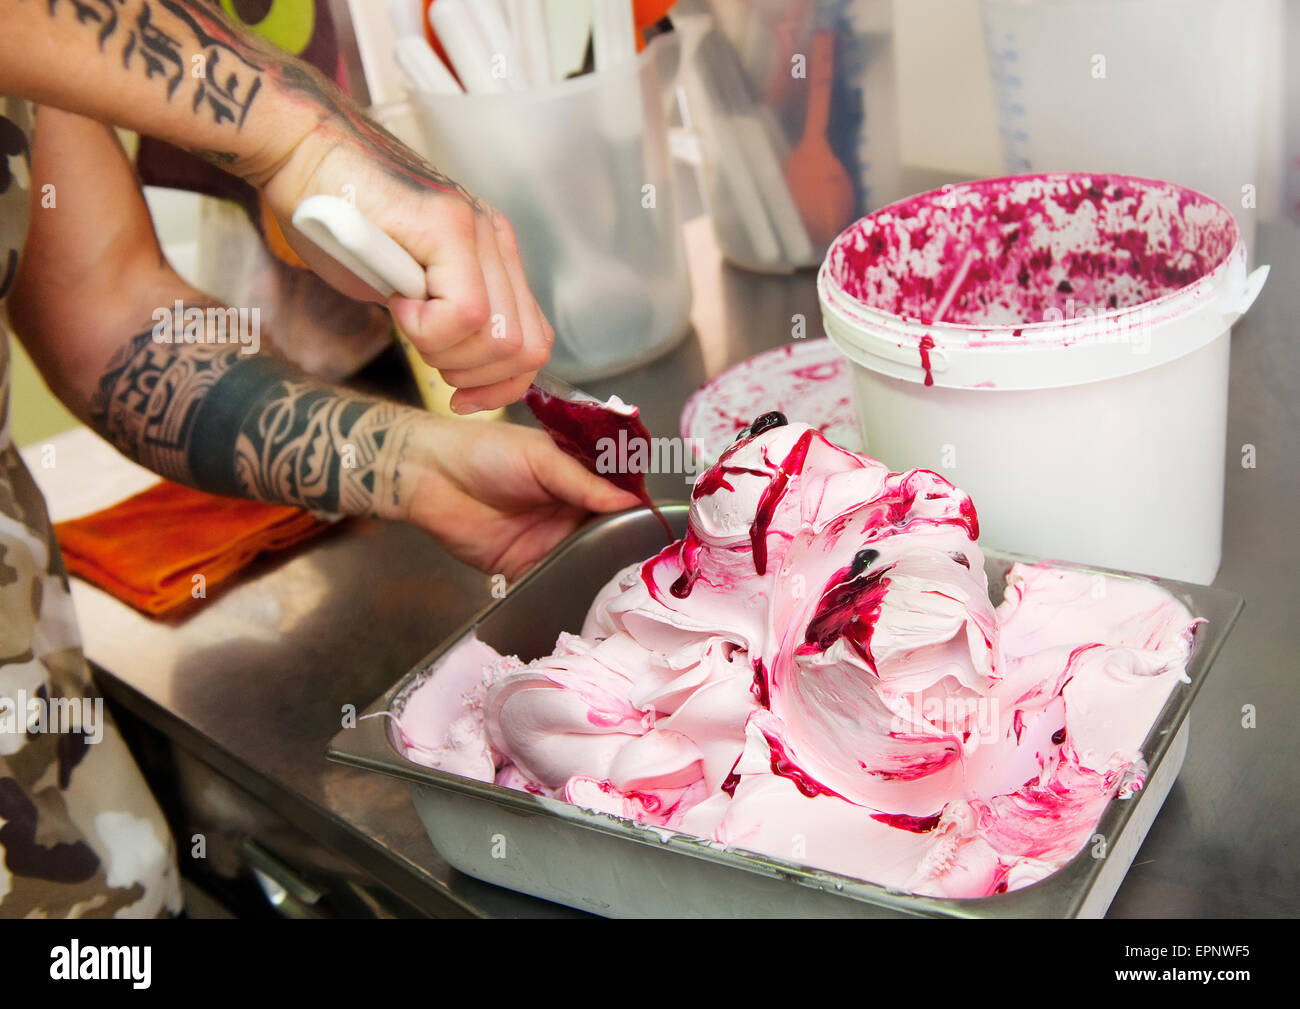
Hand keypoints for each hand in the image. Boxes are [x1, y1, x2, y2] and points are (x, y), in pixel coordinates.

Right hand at [258, 106, 552, 413]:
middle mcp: (495, 242)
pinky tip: (396, 299)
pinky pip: (465, 313)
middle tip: (422, 349)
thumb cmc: (338, 220)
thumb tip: (470, 372)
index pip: (532, 344)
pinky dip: (426, 327)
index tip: (460, 398)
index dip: (501, 387)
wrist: (299, 152)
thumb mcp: (405, 286)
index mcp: (495, 257)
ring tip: (404, 315)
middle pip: (523, 350)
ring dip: (444, 351)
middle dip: (470, 376)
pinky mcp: (449, 226)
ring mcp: (478, 232)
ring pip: (498, 338)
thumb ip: (447, 319)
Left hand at [388, 417, 641, 579]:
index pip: (619, 495)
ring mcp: (551, 540)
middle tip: (651, 559)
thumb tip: (629, 502)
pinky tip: (591, 593)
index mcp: (578, 476)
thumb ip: (584, 483)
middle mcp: (570, 510)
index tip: (660, 525)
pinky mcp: (529, 567)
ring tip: (628, 580)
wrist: (431, 478)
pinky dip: (571, 588)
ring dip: (603, 568)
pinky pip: (557, 581)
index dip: (638, 509)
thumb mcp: (541, 459)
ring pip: (588, 560)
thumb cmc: (485, 453)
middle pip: (609, 532)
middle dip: (626, 544)